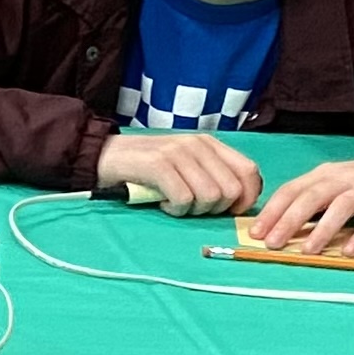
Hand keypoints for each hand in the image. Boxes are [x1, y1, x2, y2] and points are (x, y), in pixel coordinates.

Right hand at [96, 129, 262, 217]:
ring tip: (175, 204)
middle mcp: (198, 145)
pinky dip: (175, 209)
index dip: (247, 198)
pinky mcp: (159, 164)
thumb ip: (211, 174)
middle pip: (231, 190)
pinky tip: (163, 204)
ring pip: (210, 196)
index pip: (249, 172)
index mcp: (209, 144)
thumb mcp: (185, 164)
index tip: (228, 211)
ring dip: (193, 210)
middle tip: (192, 207)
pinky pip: (184, 199)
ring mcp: (178, 152)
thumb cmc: (147, 167)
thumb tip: (238, 201)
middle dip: (215, 209)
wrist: (104, 155)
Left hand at [249, 153, 353, 255]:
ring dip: (322, 229)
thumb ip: (309, 203)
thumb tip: (275, 229)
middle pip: (312, 196)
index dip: (272, 211)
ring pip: (341, 205)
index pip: (292, 190)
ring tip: (307, 251)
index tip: (255, 233)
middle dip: (289, 220)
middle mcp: (343, 179)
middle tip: (273, 243)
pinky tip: (349, 251)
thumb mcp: (333, 186)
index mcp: (324, 175)